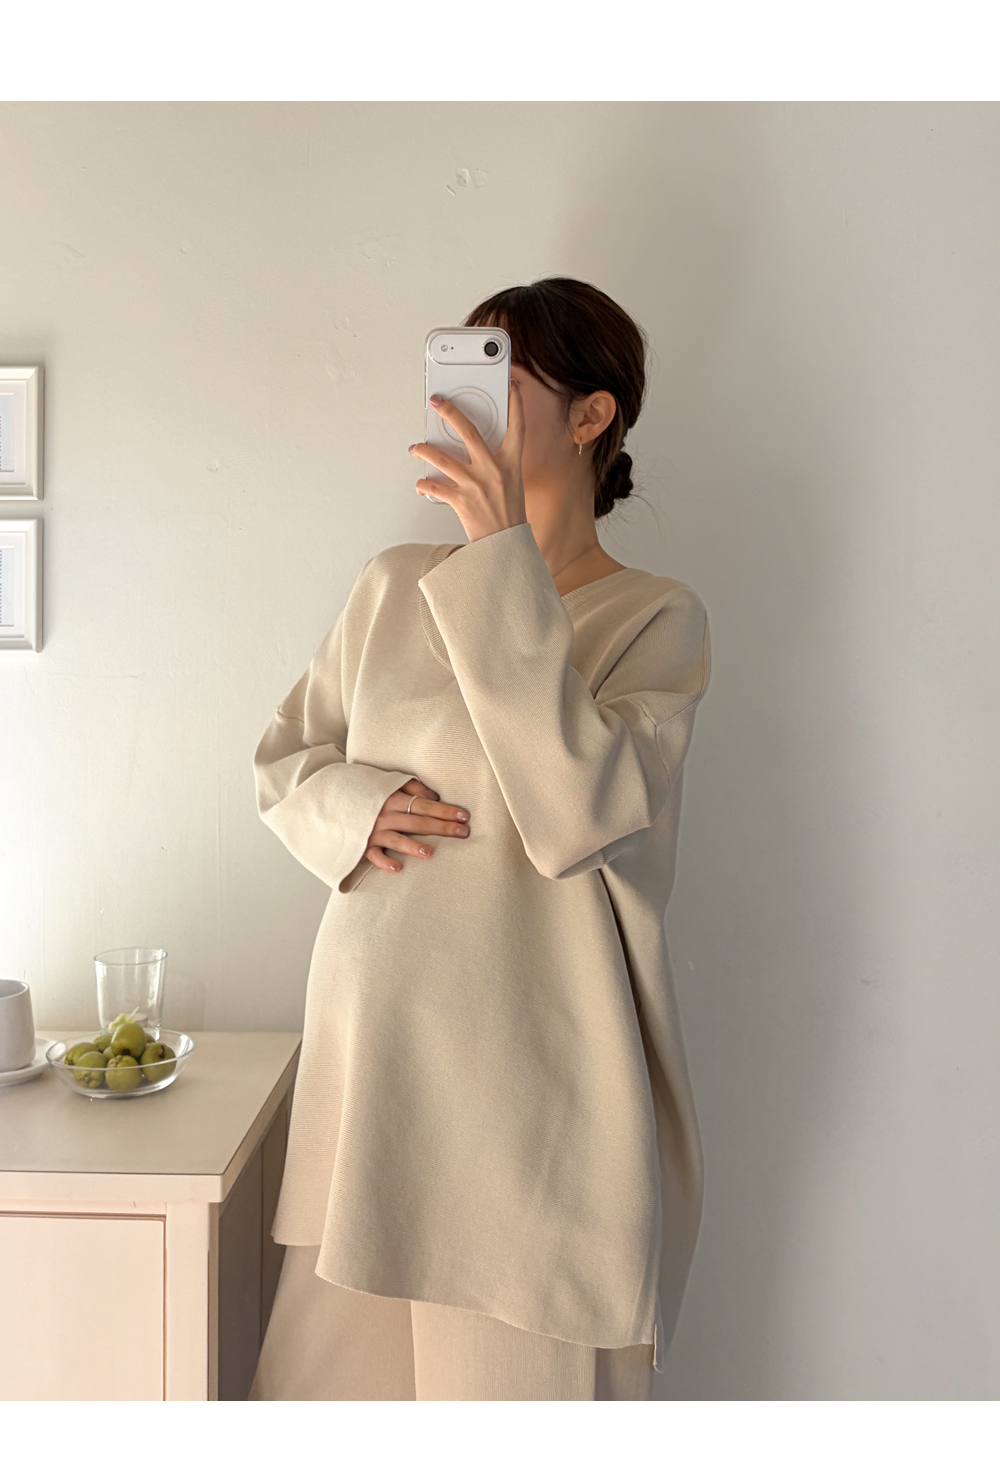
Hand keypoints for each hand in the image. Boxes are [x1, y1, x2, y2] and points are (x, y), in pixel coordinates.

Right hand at [364, 778, 470, 874]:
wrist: (331, 800)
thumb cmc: (365, 792)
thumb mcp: (387, 783)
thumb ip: (411, 787)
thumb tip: (434, 797)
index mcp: (391, 798)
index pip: (424, 805)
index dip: (445, 810)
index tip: (464, 815)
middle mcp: (384, 815)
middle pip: (417, 822)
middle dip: (442, 827)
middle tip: (463, 833)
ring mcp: (373, 831)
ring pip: (396, 839)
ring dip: (413, 846)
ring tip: (430, 853)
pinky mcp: (362, 845)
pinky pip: (374, 856)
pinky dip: (384, 863)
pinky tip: (398, 868)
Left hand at [408, 382, 526, 543]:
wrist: (505, 546)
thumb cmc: (508, 516)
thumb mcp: (511, 484)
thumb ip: (496, 465)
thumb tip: (472, 450)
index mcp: (510, 464)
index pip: (517, 428)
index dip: (516, 405)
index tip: (512, 387)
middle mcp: (493, 470)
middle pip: (469, 432)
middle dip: (450, 413)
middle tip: (437, 402)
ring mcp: (476, 485)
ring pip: (442, 458)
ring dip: (424, 450)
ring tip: (415, 448)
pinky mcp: (461, 501)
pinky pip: (435, 487)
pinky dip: (424, 485)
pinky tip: (420, 484)